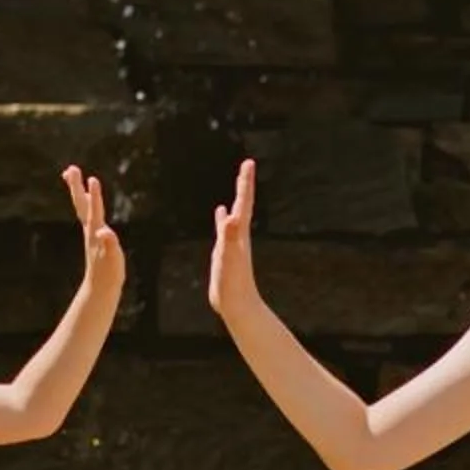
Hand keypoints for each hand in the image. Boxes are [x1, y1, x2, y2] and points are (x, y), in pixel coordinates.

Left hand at [65, 166, 123, 297]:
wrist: (100, 287)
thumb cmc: (108, 274)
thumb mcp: (113, 259)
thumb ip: (109, 243)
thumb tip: (104, 231)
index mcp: (96, 233)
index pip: (95, 210)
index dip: (95, 195)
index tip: (92, 179)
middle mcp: (91, 229)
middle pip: (82, 204)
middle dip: (76, 186)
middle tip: (71, 168)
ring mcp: (91, 232)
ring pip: (82, 206)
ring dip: (77, 190)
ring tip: (72, 174)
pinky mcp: (94, 236)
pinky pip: (88, 213)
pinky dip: (85, 201)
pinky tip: (86, 197)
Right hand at [206, 157, 257, 319]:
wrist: (238, 306)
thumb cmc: (234, 284)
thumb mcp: (229, 259)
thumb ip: (230, 237)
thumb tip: (231, 217)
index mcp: (240, 234)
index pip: (244, 203)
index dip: (245, 183)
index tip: (248, 162)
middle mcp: (238, 236)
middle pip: (243, 204)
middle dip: (244, 184)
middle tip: (246, 165)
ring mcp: (232, 243)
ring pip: (234, 215)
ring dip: (235, 199)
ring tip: (236, 186)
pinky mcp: (225, 253)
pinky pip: (224, 229)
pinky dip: (222, 219)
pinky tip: (220, 213)